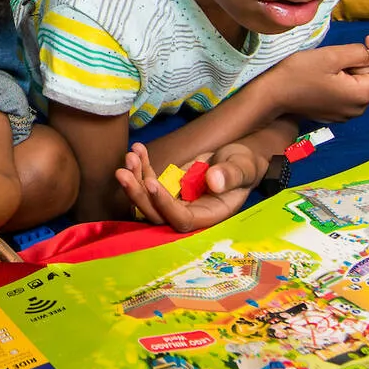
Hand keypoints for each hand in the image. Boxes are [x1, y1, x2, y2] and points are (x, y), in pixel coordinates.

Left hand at [116, 140, 269, 232]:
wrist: (237, 159)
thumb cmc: (244, 166)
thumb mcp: (243, 168)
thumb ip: (231, 175)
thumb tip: (213, 181)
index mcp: (208, 216)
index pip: (181, 219)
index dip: (165, 205)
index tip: (152, 183)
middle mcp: (189, 213)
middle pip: (157, 214)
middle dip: (138, 194)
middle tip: (123, 172)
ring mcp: (176, 201)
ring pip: (148, 199)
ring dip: (135, 178)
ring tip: (131, 156)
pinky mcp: (169, 188)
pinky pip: (149, 181)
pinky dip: (142, 166)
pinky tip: (138, 149)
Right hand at [264, 36, 368, 121]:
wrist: (271, 96)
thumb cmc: (298, 74)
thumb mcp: (330, 55)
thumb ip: (358, 53)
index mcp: (362, 94)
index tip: (367, 38)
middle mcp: (359, 108)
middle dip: (362, 61)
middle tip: (337, 54)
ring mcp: (347, 113)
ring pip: (361, 83)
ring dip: (351, 69)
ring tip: (327, 65)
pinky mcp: (335, 113)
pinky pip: (349, 91)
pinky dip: (343, 79)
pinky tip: (323, 76)